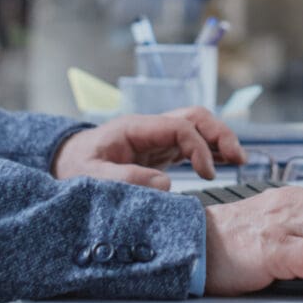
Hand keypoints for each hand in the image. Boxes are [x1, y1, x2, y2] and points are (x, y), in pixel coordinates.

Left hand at [52, 107, 244, 189]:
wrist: (63, 165)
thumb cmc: (73, 168)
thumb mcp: (91, 176)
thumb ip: (125, 179)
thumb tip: (165, 184)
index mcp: (135, 128)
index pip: (179, 126)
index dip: (198, 147)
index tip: (207, 173)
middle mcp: (150, 129)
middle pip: (195, 117)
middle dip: (219, 133)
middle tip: (238, 158)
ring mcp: (156, 139)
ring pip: (197, 127)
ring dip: (220, 139)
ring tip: (240, 160)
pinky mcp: (159, 153)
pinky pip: (190, 145)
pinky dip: (210, 151)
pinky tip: (225, 162)